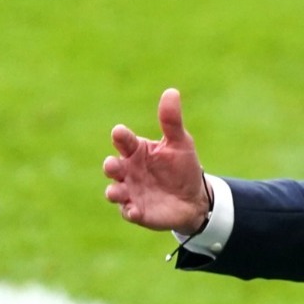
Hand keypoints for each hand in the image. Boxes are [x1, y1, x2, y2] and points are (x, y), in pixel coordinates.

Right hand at [103, 88, 209, 233]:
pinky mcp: (137, 211)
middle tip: (114, 165)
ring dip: (114, 191)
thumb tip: (171, 91)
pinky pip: (128, 212)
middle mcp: (128, 171)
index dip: (120, 137)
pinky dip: (129, 212)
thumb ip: (171, 120)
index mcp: (136, 151)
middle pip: (111, 167)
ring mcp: (130, 192)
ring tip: (119, 192)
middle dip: (110, 166)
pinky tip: (134, 211)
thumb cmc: (182, 166)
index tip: (119, 133)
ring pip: (114, 191)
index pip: (123, 141)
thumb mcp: (180, 142)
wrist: (193, 198)